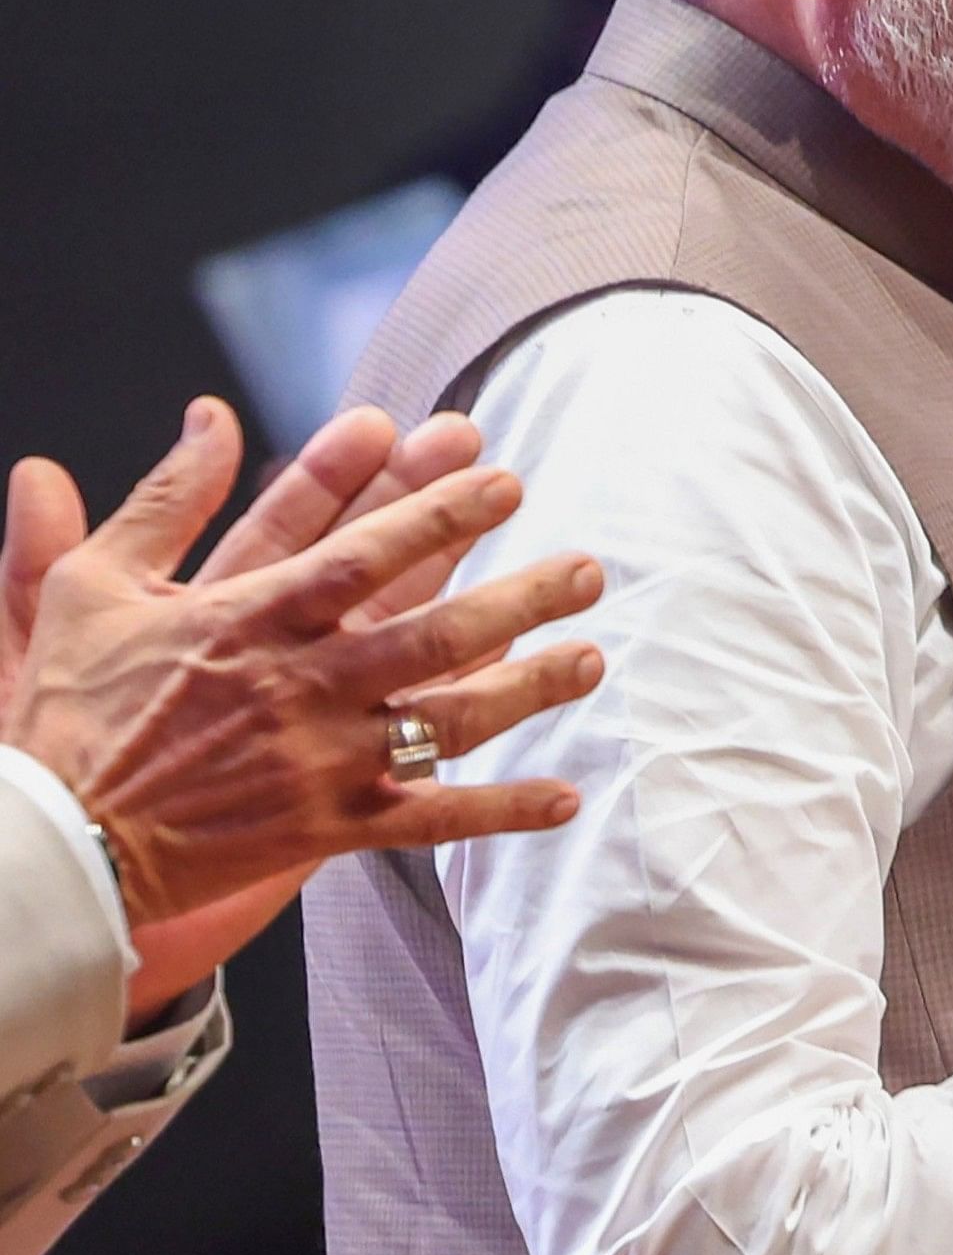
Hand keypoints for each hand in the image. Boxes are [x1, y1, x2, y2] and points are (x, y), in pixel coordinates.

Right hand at [1, 400, 610, 1017]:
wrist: (57, 840)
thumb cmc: (71, 709)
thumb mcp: (91, 586)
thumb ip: (164, 498)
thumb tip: (212, 414)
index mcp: (248, 619)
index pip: (361, 553)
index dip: (436, 512)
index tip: (503, 479)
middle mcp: (297, 684)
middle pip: (432, 631)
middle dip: (518, 595)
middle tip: (588, 568)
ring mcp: (320, 757)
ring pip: (448, 718)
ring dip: (529, 687)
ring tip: (593, 657)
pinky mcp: (328, 823)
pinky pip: (431, 819)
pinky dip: (501, 811)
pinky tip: (566, 798)